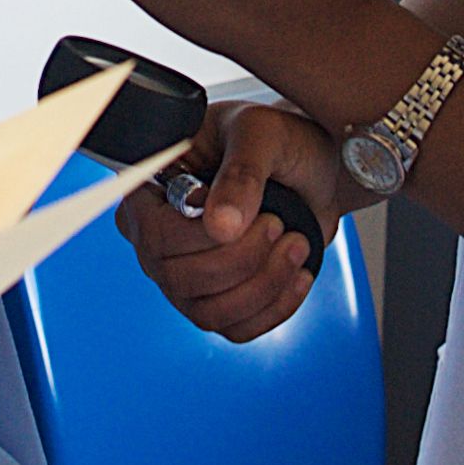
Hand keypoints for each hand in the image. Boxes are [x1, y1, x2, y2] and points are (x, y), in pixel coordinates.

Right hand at [118, 98, 355, 341]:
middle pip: (179, 279)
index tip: (257, 214)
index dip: (205, 237)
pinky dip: (275, 308)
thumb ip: (241, 174)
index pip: (155, 235)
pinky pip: (235, 328)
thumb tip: (220, 226)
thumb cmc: (277, 140)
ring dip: (264, 285)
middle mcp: (154, 236)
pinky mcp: (215, 300)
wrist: (313, 169)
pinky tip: (298, 274)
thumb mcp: (261, 135)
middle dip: (244, 259)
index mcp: (150, 188)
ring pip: (208, 312)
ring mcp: (181, 274)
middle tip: (279, 226)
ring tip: (296, 244)